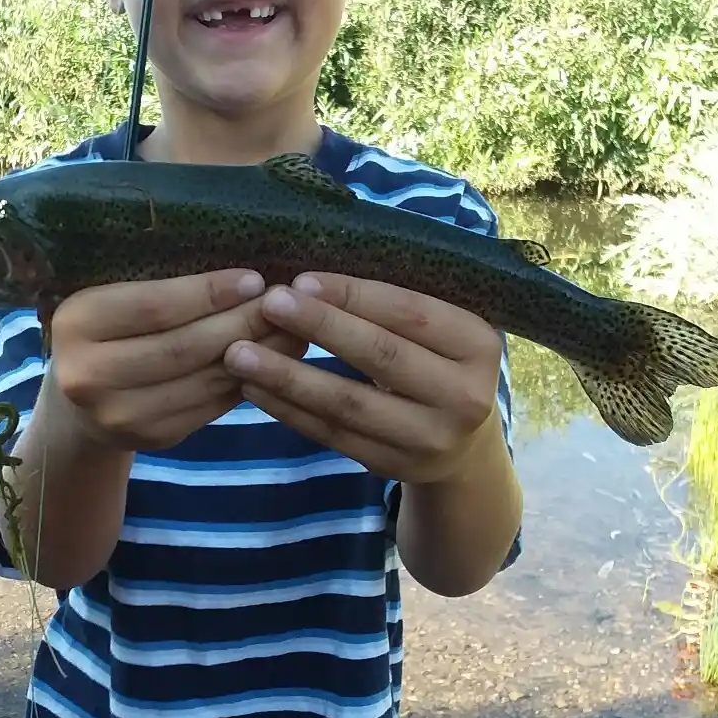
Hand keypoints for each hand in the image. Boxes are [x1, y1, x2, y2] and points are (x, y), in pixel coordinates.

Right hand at [44, 269, 307, 451]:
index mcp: (76, 323)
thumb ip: (159, 285)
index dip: (209, 293)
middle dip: (242, 324)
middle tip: (286, 305)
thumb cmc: (106, 331)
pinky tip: (275, 362)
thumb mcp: (111, 298)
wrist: (79, 401)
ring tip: (294, 331)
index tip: (255, 279)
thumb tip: (246, 275)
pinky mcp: (151, 438)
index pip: (155, 307)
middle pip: (184, 347)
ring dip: (257, 355)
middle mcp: (88, 375)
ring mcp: (119, 414)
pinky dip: (246, 381)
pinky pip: (210, 406)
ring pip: (203, 380)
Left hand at [223, 273, 502, 483]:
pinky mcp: (395, 467)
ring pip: (347, 405)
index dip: (354, 296)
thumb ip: (401, 298)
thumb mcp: (445, 328)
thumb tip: (322, 250)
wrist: (465, 448)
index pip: (409, 313)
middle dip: (319, 327)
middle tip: (266, 303)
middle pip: (380, 357)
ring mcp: (430, 439)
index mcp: (478, 345)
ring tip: (239, 352)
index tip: (301, 279)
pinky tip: (253, 389)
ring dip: (287, 377)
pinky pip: (333, 435)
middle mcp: (464, 396)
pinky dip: (289, 411)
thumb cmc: (441, 362)